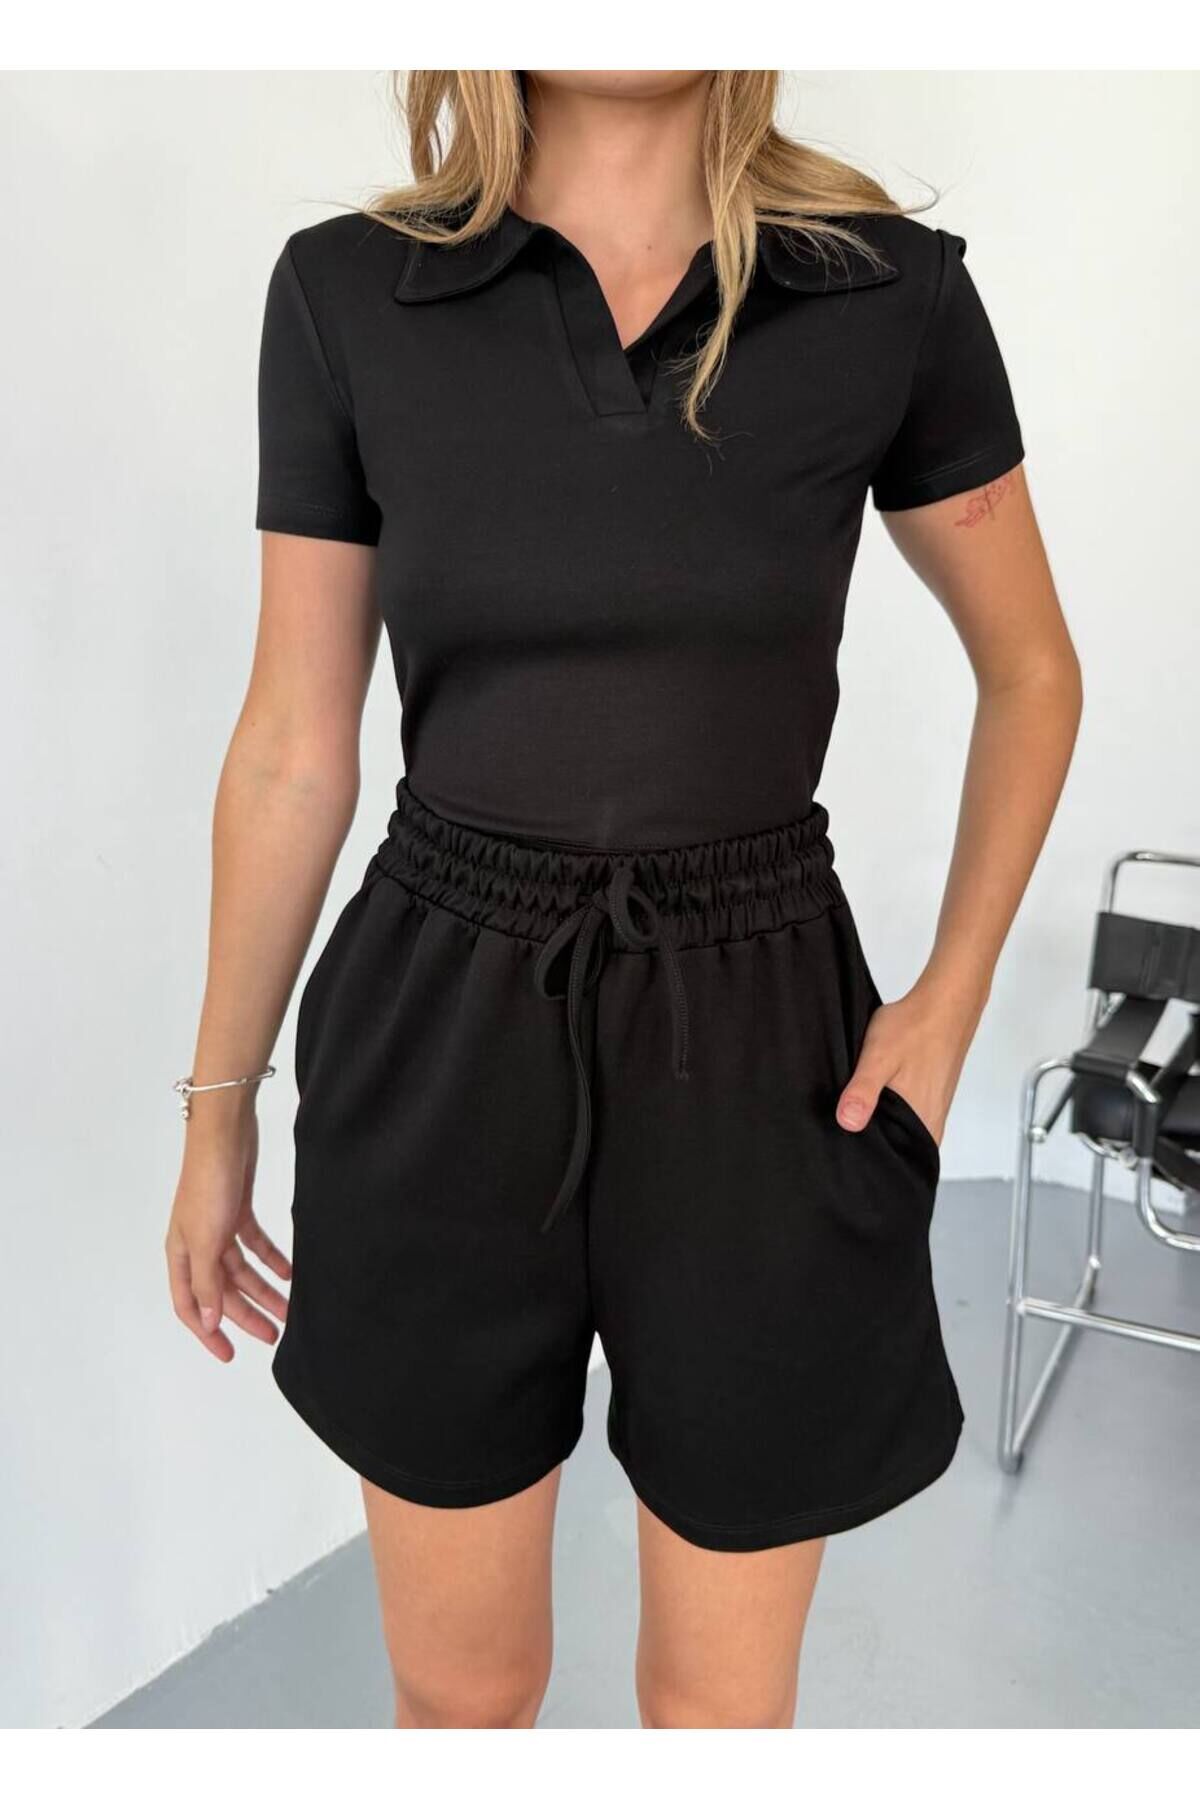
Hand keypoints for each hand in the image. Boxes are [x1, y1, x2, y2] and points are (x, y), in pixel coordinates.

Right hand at [165, 1105, 290, 1362]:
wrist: (225, 1132)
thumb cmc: (208, 1182)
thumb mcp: (205, 1239)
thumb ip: (206, 1282)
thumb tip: (208, 1321)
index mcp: (180, 1253)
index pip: (190, 1305)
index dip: (208, 1333)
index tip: (230, 1355)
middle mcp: (197, 1244)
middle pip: (222, 1291)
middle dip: (247, 1314)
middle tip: (275, 1334)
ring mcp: (218, 1227)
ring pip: (242, 1270)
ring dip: (264, 1290)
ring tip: (290, 1308)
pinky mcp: (238, 1210)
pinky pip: (255, 1245)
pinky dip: (271, 1260)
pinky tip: (289, 1273)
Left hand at [836, 980, 984, 1147]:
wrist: (945, 1003)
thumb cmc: (916, 1027)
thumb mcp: (878, 1057)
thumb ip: (863, 1092)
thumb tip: (848, 1123)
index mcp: (922, 1122)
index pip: (896, 1162)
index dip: (871, 1161)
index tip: (849, 1154)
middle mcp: (931, 1122)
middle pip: (898, 1149)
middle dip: (873, 1144)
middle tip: (850, 1129)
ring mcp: (934, 1109)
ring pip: (901, 1132)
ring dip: (881, 1126)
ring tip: (860, 1113)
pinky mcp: (932, 1096)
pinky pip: (908, 1116)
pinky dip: (890, 1111)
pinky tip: (877, 1096)